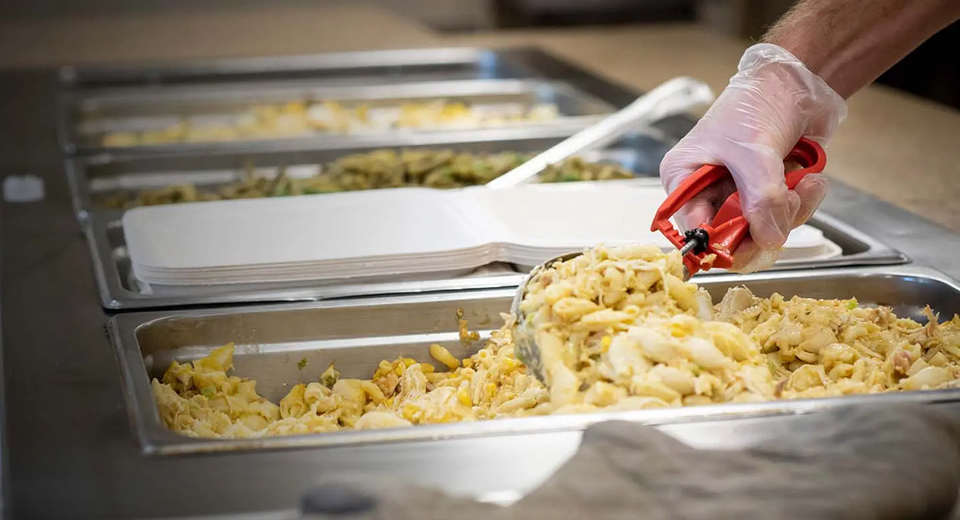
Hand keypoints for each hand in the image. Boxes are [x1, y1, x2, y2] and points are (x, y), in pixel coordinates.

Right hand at [660, 43, 846, 271]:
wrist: (796, 84)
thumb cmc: (756, 103)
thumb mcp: (752, 150)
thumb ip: (760, 197)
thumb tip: (768, 239)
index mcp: (684, 179)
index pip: (693, 230)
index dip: (720, 243)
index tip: (749, 242)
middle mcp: (707, 193)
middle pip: (728, 240)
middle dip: (762, 229)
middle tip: (784, 209)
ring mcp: (738, 197)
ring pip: (761, 233)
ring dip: (790, 212)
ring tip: (803, 184)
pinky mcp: (767, 196)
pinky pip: (784, 219)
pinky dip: (803, 203)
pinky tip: (811, 180)